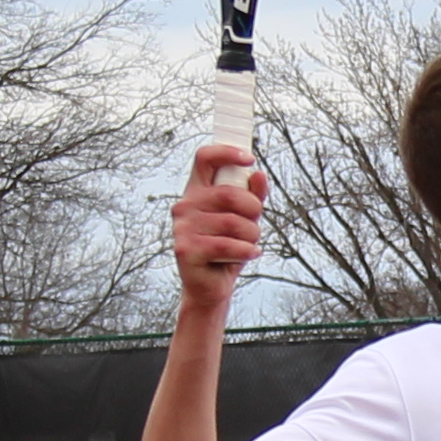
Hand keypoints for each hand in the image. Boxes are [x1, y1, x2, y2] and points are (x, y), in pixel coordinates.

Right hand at [170, 141, 262, 305]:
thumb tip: (259, 175)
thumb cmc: (227, 249)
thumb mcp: (244, 219)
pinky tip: (251, 254)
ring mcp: (182, 227)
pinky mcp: (185, 250)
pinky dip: (246, 251)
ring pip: (233, 222)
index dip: (227, 153)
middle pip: (229, 194)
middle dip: (253, 209)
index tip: (249, 158)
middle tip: (256, 223)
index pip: (204, 158)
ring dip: (252, 236)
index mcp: (196, 191)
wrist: (210, 287)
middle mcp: (184, 205)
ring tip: (250, 245)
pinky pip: (227, 245)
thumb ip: (252, 196)